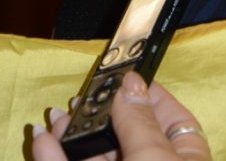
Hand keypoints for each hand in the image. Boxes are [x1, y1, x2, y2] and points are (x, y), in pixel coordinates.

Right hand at [31, 72, 210, 160]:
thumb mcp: (156, 159)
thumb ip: (140, 123)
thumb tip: (128, 80)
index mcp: (182, 154)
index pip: (163, 111)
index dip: (138, 90)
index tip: (115, 73)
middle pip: (122, 133)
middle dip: (95, 115)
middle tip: (73, 100)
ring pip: (92, 155)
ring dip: (70, 136)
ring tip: (54, 117)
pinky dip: (54, 159)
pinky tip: (43, 141)